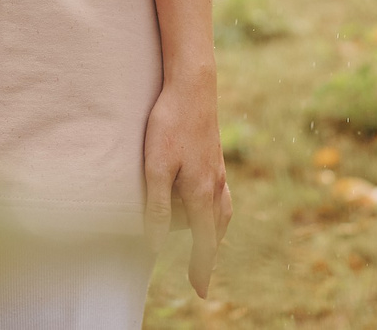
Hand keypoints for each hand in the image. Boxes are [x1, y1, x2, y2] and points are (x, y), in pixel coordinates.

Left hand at [141, 62, 229, 296]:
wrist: (192, 85)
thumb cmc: (169, 124)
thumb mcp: (155, 166)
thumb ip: (156, 207)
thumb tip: (156, 244)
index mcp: (200, 192)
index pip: (203, 241)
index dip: (202, 267)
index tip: (201, 291)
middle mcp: (214, 185)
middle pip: (214, 230)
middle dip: (207, 252)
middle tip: (198, 272)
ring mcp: (218, 170)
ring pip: (221, 212)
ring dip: (213, 232)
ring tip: (205, 243)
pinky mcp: (215, 157)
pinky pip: (221, 195)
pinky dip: (217, 210)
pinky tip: (207, 203)